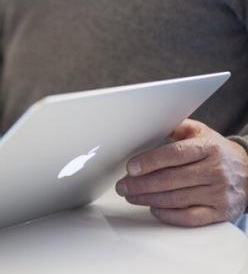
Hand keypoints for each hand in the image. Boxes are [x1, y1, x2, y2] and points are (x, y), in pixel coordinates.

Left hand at [116, 119, 247, 226]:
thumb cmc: (218, 152)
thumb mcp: (200, 133)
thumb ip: (175, 128)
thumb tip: (148, 125)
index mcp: (208, 148)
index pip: (174, 155)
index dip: (149, 162)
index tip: (130, 168)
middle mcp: (215, 171)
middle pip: (170, 179)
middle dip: (140, 184)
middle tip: (122, 186)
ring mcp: (218, 193)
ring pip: (176, 199)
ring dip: (148, 198)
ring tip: (131, 195)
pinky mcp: (219, 212)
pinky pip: (189, 217)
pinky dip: (167, 215)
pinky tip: (153, 208)